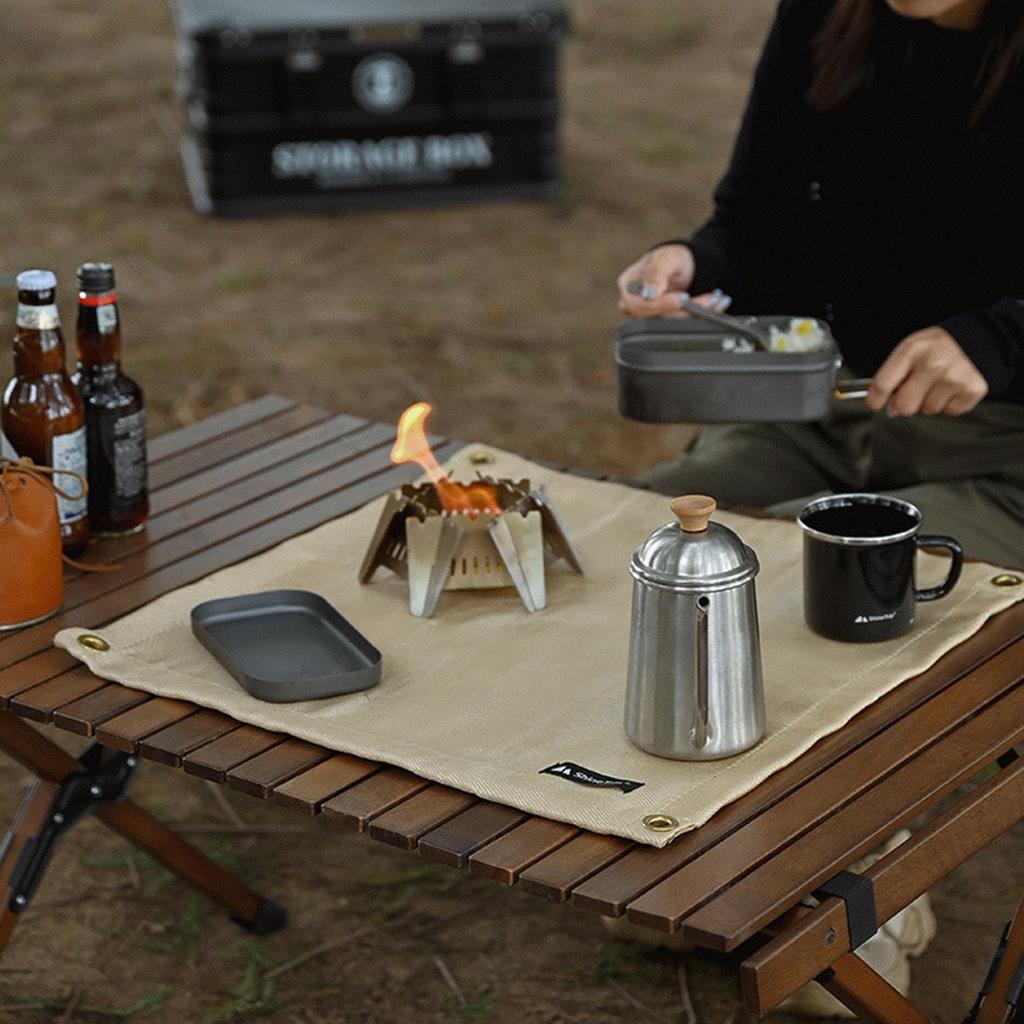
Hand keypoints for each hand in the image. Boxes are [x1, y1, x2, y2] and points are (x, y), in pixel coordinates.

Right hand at [618, 244, 726, 315]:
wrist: (685, 266)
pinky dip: (702, 316)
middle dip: (686, 310)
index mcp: (628, 286)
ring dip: (698, 314)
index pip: (640, 303)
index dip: (662, 304)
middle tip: (711, 299)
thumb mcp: (666, 258)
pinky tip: (716, 305)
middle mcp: (635, 304)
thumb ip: (656, 273)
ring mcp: (650, 317)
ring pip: (673, 324)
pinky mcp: (667, 324)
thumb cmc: (672, 258)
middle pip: (657, 318)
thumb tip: (648, 293)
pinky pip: (683, 325)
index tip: (683, 299)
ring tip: (718, 300)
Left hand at [867, 327, 988, 416]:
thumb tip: (889, 406)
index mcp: (913, 351)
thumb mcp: (912, 348)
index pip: (883, 384)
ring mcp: (954, 378)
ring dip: (931, 401)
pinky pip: (951, 411)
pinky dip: (951, 403)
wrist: (979, 337)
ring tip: (939, 383)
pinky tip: (953, 387)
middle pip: (905, 405)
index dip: (875, 399)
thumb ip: (895, 373)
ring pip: (929, 410)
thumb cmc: (940, 345)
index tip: (875, 403)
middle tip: (915, 390)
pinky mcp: (972, 390)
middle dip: (906, 403)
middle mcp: (933, 364)